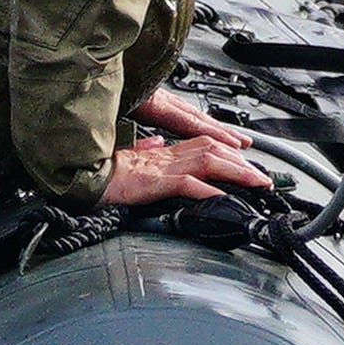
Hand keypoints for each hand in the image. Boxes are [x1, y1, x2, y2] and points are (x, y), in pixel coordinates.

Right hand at [96, 85, 266, 211]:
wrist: (79, 179)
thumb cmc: (100, 174)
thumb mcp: (127, 160)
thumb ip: (144, 151)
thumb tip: (155, 145)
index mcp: (162, 153)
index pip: (204, 145)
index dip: (229, 152)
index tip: (248, 164)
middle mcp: (166, 156)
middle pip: (213, 151)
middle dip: (243, 163)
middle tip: (264, 178)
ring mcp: (161, 168)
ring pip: (208, 162)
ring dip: (236, 173)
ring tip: (256, 184)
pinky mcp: (153, 182)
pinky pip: (186, 184)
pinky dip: (208, 191)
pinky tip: (224, 198)